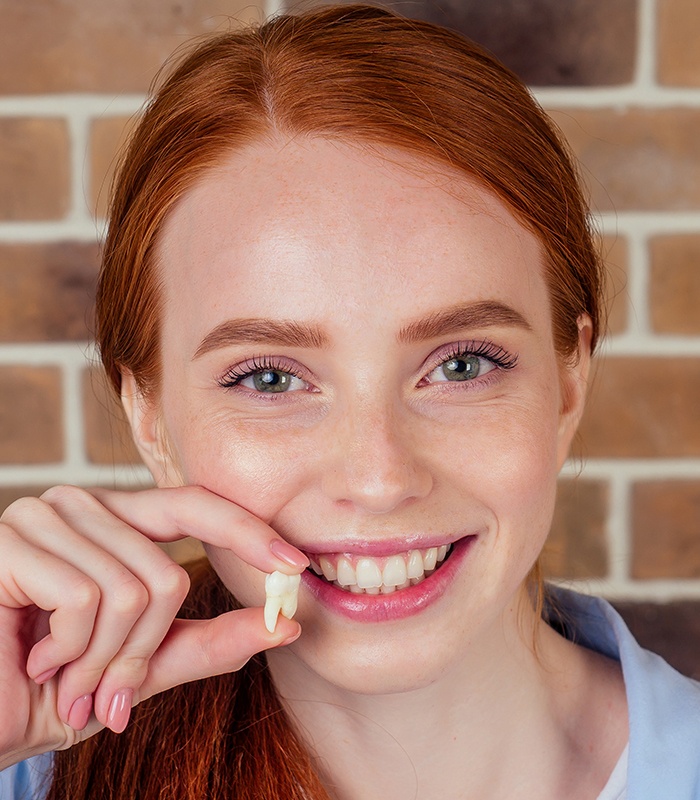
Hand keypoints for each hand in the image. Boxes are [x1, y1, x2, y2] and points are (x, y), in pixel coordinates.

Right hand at [0, 485, 306, 769]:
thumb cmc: (47, 689)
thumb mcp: (138, 668)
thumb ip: (206, 643)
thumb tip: (284, 623)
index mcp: (113, 524)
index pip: (195, 506)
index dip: (248, 531)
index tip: (296, 565)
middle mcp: (81, 506)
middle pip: (168, 572)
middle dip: (141, 652)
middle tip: (103, 691)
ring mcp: (44, 516)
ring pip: (134, 590)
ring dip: (102, 662)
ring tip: (61, 675)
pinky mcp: (13, 543)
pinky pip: (89, 599)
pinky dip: (72, 652)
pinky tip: (34, 658)